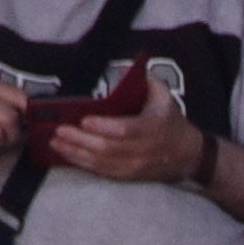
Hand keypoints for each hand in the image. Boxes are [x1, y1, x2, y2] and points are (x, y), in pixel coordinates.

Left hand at [42, 89, 207, 184]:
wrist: (187, 154)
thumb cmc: (169, 120)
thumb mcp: (162, 95)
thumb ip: (143, 79)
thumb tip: (119, 68)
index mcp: (153, 127)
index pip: (125, 130)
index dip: (103, 127)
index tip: (84, 120)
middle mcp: (144, 150)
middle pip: (108, 149)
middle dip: (80, 140)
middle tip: (59, 130)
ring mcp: (136, 166)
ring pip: (102, 163)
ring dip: (76, 153)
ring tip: (55, 142)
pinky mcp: (129, 176)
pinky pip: (103, 172)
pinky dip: (83, 164)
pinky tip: (67, 154)